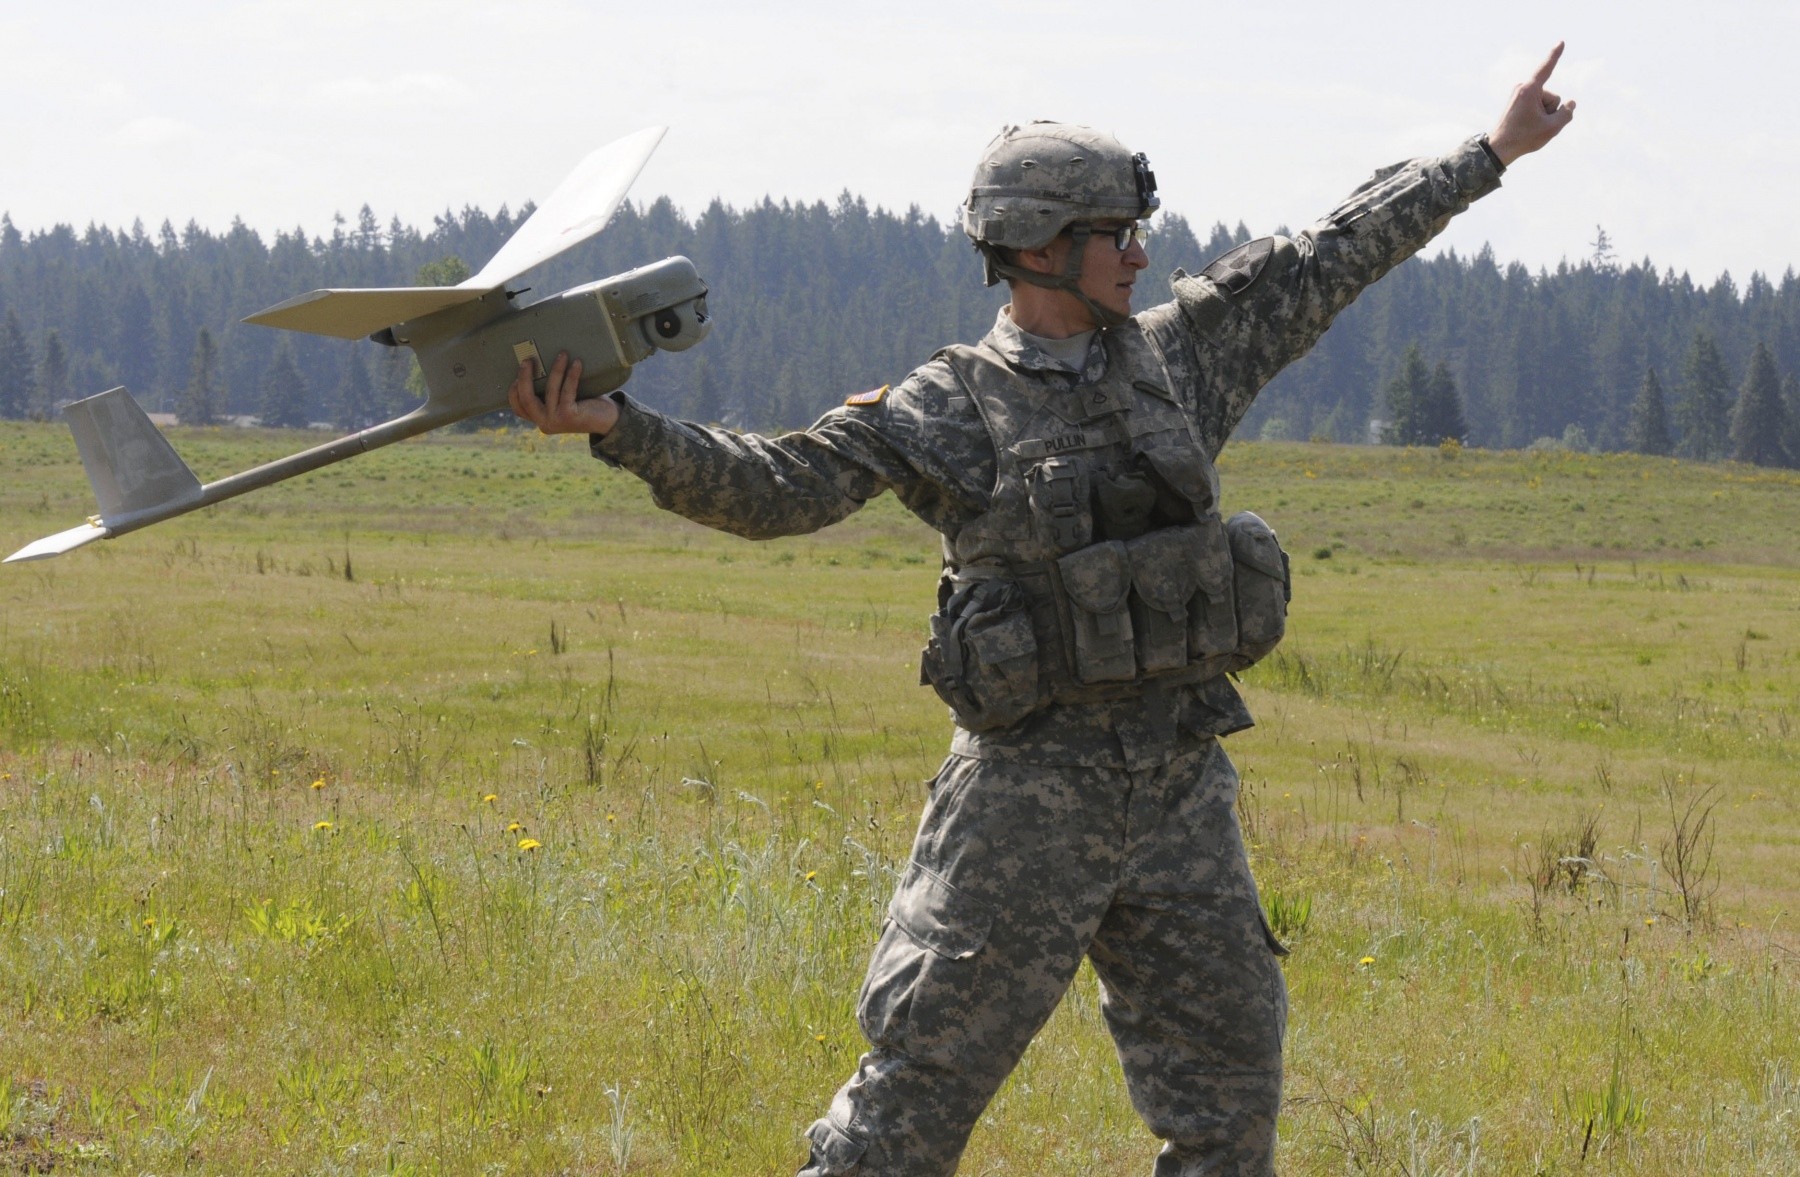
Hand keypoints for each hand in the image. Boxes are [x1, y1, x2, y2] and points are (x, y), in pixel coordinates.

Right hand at [506, 351, 619, 435]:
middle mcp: (544, 423)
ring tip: (563, 354)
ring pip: (549, 390)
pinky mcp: (569, 416)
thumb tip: (540, 361)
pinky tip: (577, 363)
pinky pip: (567, 390)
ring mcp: (556, 421)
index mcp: (540, 420)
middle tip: (528, 359)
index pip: (519, 409)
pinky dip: (572, 375)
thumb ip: (549, 390)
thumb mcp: (562, 398)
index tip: (517, 372)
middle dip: (524, 377)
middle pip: (526, 399)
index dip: (513, 392)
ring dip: (555, 369)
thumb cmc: (584, 404)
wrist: (608, 421)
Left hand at [1487, 41, 1575, 165]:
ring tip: (1529, 127)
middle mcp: (1523, 88)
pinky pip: (1538, 107)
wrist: (1498, 149)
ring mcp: (1520, 95)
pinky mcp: (1518, 102)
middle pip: (1553, 97)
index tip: (1561, 42)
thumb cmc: (1523, 138)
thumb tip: (1571, 103)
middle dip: (1551, 111)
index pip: (1546, 68)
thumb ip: (1567, 113)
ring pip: (1546, 103)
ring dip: (1544, 116)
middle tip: (1534, 126)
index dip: (1555, 55)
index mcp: (1529, 89)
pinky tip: (1528, 127)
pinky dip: (1538, 117)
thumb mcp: (1552, 128)